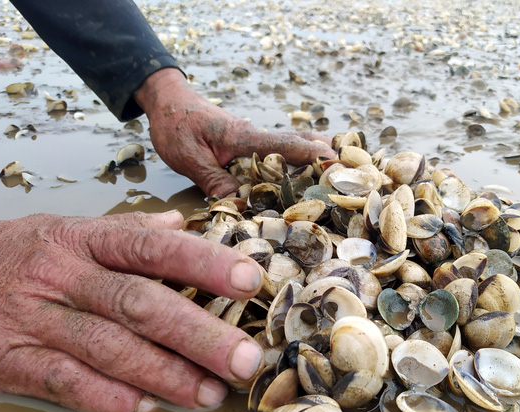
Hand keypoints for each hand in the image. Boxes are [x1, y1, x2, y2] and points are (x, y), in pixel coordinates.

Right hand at [0, 211, 264, 411]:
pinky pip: (61, 380)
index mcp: (80, 239)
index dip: (203, 263)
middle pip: (139, 304)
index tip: (250, 280)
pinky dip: (103, 394)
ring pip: (107, 347)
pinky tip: (140, 404)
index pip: (151, 247)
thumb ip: (124, 231)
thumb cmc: (10, 254)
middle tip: (245, 358)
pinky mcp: (5, 359)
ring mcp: (32, 319)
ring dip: (164, 374)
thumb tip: (180, 225)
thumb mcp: (63, 229)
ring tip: (209, 393)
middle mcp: (60, 276)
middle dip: (199, 333)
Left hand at [135, 68, 335, 196]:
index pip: (283, 144)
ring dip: (316, 151)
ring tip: (343, 163)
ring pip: (292, 143)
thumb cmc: (175, 125)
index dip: (309, 154)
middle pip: (297, 140)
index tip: (334, 160)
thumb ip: (213, 178)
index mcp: (243, 136)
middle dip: (324, 151)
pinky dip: (300, 154)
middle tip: (352, 165)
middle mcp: (255, 135)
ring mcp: (253, 138)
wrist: (167, 101)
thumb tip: (238, 203)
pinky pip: (280, 149)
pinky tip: (310, 165)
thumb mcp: (187, 157)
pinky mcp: (249, 144)